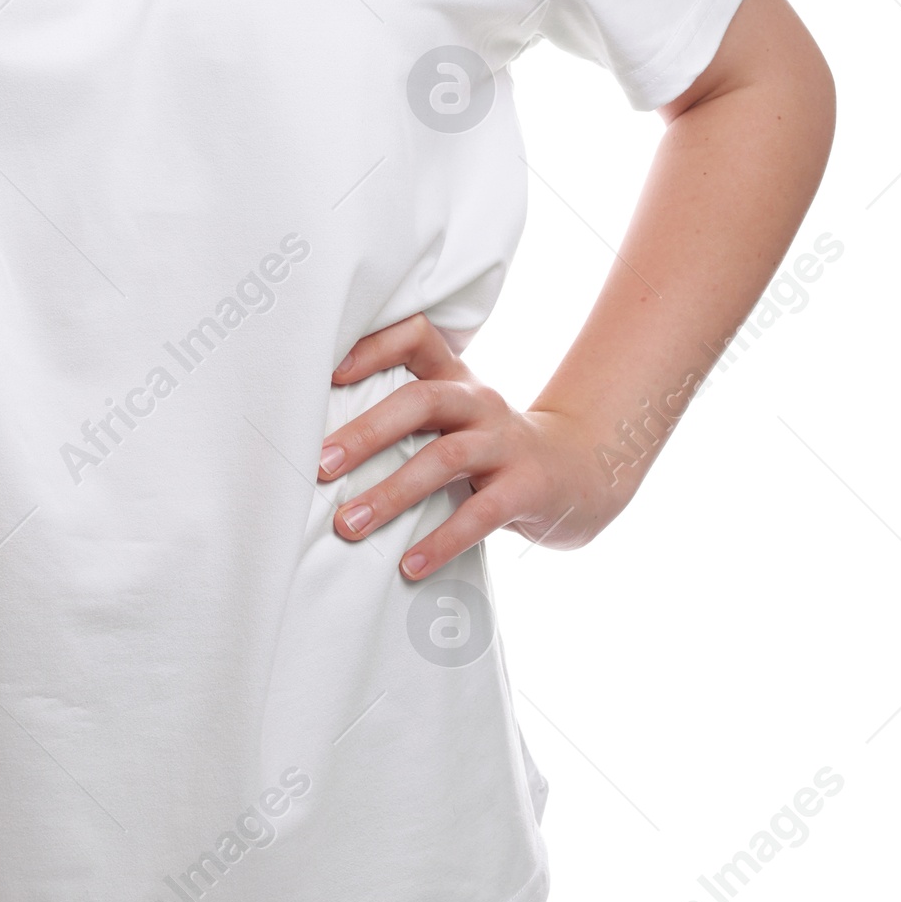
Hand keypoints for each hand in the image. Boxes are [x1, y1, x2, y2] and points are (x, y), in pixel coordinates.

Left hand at [319, 315, 621, 577]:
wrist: (579, 471)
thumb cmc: (491, 447)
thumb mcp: (456, 418)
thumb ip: (406, 418)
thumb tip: (323, 447)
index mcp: (456, 376)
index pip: (416, 336)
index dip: (374, 346)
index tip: (329, 372)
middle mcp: (480, 401)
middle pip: (421, 400)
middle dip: (366, 433)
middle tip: (320, 465)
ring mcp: (506, 443)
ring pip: (444, 459)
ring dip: (391, 494)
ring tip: (348, 525)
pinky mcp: (526, 488)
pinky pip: (479, 515)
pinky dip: (440, 542)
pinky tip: (407, 566)